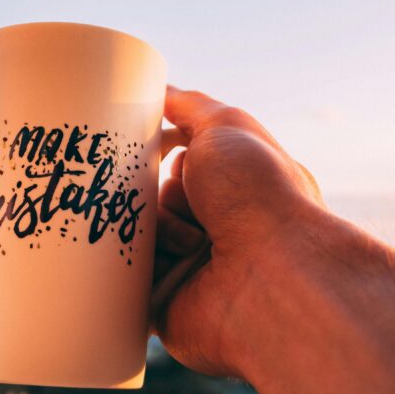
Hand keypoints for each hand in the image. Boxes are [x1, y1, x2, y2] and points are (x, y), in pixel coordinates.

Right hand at [153, 85, 325, 377]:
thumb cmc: (259, 197)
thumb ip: (189, 105)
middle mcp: (215, 226)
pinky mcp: (162, 302)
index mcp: (235, 187)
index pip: (181, 159)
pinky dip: (136, 261)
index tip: (138, 139)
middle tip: (170, 188)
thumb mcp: (227, 127)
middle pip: (150, 190)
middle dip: (150, 185)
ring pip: (135, 227)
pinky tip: (161, 260)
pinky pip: (124, 272)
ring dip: (156, 224)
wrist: (270, 279)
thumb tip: (159, 91)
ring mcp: (187, 265)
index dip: (159, 148)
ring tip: (192, 239)